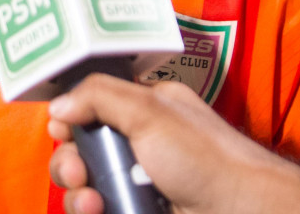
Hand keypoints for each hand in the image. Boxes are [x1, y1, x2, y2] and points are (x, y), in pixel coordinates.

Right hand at [46, 76, 299, 213]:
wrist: (241, 212)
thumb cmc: (206, 158)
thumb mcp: (150, 111)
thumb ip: (99, 96)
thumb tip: (58, 107)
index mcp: (144, 110)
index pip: (91, 107)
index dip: (70, 118)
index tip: (63, 129)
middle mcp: (138, 146)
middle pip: (81, 152)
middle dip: (70, 163)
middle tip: (80, 173)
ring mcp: (138, 185)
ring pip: (85, 189)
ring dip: (77, 196)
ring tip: (92, 203)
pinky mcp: (137, 212)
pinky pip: (99, 211)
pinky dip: (90, 212)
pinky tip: (99, 212)